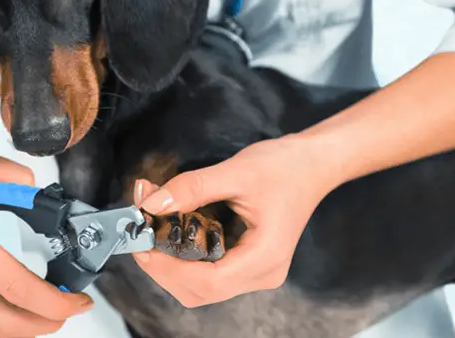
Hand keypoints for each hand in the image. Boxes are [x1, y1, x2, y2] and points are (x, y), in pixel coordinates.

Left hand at [131, 134, 341, 307]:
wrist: (312, 164)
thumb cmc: (284, 166)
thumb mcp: (234, 171)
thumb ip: (191, 189)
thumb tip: (151, 204)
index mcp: (265, 258)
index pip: (207, 282)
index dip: (167, 268)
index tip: (142, 242)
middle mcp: (262, 274)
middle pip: (200, 291)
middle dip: (164, 267)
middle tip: (143, 233)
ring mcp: (257, 272)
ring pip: (202, 286)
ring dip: (172, 262)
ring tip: (155, 228)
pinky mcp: (249, 263)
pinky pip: (210, 272)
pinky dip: (185, 258)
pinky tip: (173, 232)